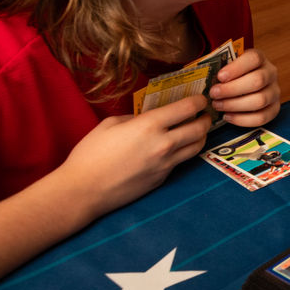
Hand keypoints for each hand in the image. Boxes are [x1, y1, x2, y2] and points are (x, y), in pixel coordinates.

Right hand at [55, 94, 210, 216]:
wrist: (84, 190)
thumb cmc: (90, 154)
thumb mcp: (110, 124)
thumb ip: (135, 118)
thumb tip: (148, 117)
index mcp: (150, 125)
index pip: (187, 108)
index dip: (198, 101)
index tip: (200, 98)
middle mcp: (164, 144)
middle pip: (199, 128)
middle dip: (206, 118)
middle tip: (204, 114)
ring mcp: (166, 164)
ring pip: (197, 147)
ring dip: (201, 136)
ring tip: (197, 130)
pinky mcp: (162, 179)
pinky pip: (181, 162)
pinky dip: (184, 152)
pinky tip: (177, 148)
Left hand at [210, 48, 280, 125]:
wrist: (245, 84)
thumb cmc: (232, 75)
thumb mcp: (227, 64)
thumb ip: (218, 66)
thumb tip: (204, 75)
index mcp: (260, 58)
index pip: (254, 58)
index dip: (237, 68)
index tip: (220, 76)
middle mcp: (271, 73)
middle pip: (257, 81)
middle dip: (232, 89)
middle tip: (214, 94)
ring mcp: (274, 92)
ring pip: (260, 100)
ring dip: (235, 105)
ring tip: (218, 105)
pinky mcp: (274, 109)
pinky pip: (262, 117)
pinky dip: (242, 119)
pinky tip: (228, 116)